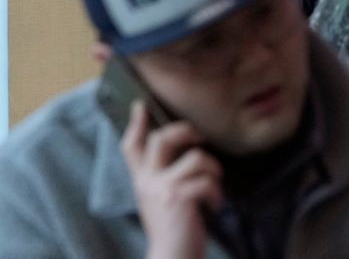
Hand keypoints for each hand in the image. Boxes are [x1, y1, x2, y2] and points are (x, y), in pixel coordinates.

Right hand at [121, 102, 222, 258]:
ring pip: (196, 158)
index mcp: (142, 181)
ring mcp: (162, 189)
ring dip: (214, 170)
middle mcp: (147, 182)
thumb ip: (162, 178)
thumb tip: (181, 153)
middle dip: (186, 131)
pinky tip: (215, 206)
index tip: (140, 105)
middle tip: (200, 138)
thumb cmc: (174, 229)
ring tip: (214, 186)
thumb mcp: (161, 200)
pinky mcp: (179, 198)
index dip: (136, 124)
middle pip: (161, 139)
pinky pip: (208, 181)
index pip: (131, 147)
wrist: (172, 258)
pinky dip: (218, 193)